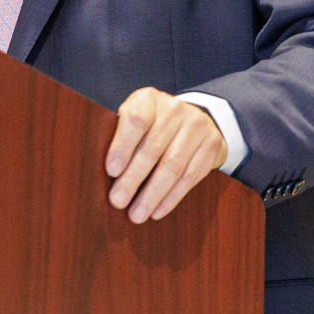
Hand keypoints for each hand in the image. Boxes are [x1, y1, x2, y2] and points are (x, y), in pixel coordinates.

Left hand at [104, 88, 227, 222]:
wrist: (195, 118)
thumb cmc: (151, 124)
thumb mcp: (134, 117)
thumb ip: (119, 135)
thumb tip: (101, 171)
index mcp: (148, 99)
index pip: (136, 120)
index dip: (123, 146)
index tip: (111, 171)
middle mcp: (175, 109)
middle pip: (153, 149)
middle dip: (133, 179)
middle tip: (118, 201)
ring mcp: (197, 127)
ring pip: (173, 166)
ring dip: (152, 194)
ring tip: (136, 214)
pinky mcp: (211, 146)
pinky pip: (190, 177)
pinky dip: (171, 197)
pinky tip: (157, 211)